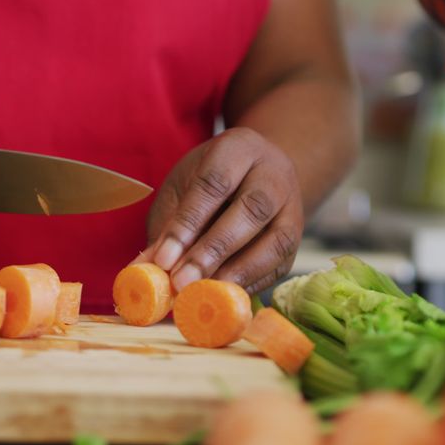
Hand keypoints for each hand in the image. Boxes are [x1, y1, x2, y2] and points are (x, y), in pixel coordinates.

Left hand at [139, 128, 303, 293]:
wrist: (259, 174)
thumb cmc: (211, 181)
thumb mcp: (183, 187)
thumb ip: (168, 224)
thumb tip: (147, 268)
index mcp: (239, 148)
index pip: (214, 184)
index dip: (188, 223)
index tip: (163, 259)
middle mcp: (274, 173)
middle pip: (252, 209)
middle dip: (214, 250)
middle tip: (182, 281)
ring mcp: (293, 206)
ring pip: (275, 240)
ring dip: (238, 272)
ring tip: (205, 293)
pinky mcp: (297, 238)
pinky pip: (280, 264)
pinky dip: (251, 283)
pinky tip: (225, 295)